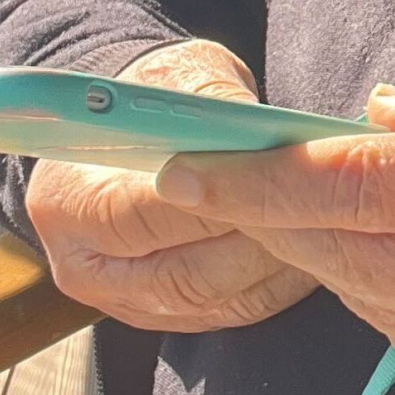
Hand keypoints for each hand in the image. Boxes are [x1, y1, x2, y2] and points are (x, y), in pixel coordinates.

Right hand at [26, 39, 316, 332]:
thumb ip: (212, 106)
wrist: (126, 128)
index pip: (148, 215)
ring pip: (215, 299)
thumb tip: (260, 132)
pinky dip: (275, 285)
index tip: (279, 178)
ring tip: (325, 228)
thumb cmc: (153, 93)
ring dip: (277, 267)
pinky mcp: (160, 318)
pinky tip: (312, 253)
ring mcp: (121, 301)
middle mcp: (83, 265)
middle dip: (261, 239)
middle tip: (320, 209)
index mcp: (68, 199)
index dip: (220, 199)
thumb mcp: (179, 76)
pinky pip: (228, 312)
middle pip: (185, 272)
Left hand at [155, 81, 394, 394]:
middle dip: (268, 218)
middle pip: (339, 249)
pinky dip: (375, 295)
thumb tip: (372, 117)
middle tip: (212, 181)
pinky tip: (372, 261)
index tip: (190, 166)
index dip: (260, 179)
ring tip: (293, 213)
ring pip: (364, 299)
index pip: (351, 185)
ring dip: (319, 256)